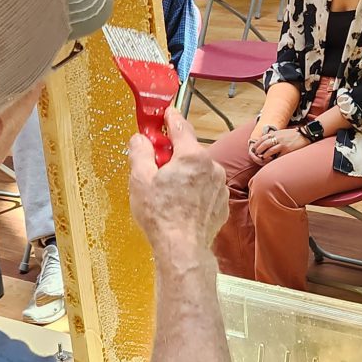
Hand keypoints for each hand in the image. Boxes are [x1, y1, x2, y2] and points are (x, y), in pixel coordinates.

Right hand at [129, 107, 227, 255]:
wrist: (183, 248)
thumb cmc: (162, 216)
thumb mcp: (140, 179)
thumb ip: (140, 153)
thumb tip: (140, 140)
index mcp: (192, 156)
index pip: (181, 126)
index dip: (171, 117)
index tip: (166, 113)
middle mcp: (211, 166)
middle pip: (189, 150)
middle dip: (173, 154)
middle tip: (156, 166)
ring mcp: (219, 185)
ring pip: (199, 170)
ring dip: (185, 174)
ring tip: (168, 193)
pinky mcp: (221, 202)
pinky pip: (206, 188)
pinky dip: (195, 191)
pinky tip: (181, 204)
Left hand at [249, 127, 308, 163]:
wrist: (305, 135)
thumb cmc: (293, 135)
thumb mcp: (282, 132)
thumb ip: (275, 136)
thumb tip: (266, 141)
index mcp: (276, 133)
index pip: (262, 138)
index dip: (257, 144)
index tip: (254, 148)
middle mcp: (278, 138)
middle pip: (264, 144)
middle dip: (258, 150)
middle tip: (256, 154)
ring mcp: (282, 144)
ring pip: (269, 151)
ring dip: (264, 155)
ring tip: (263, 158)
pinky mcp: (287, 150)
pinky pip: (277, 156)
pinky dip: (273, 159)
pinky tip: (271, 161)